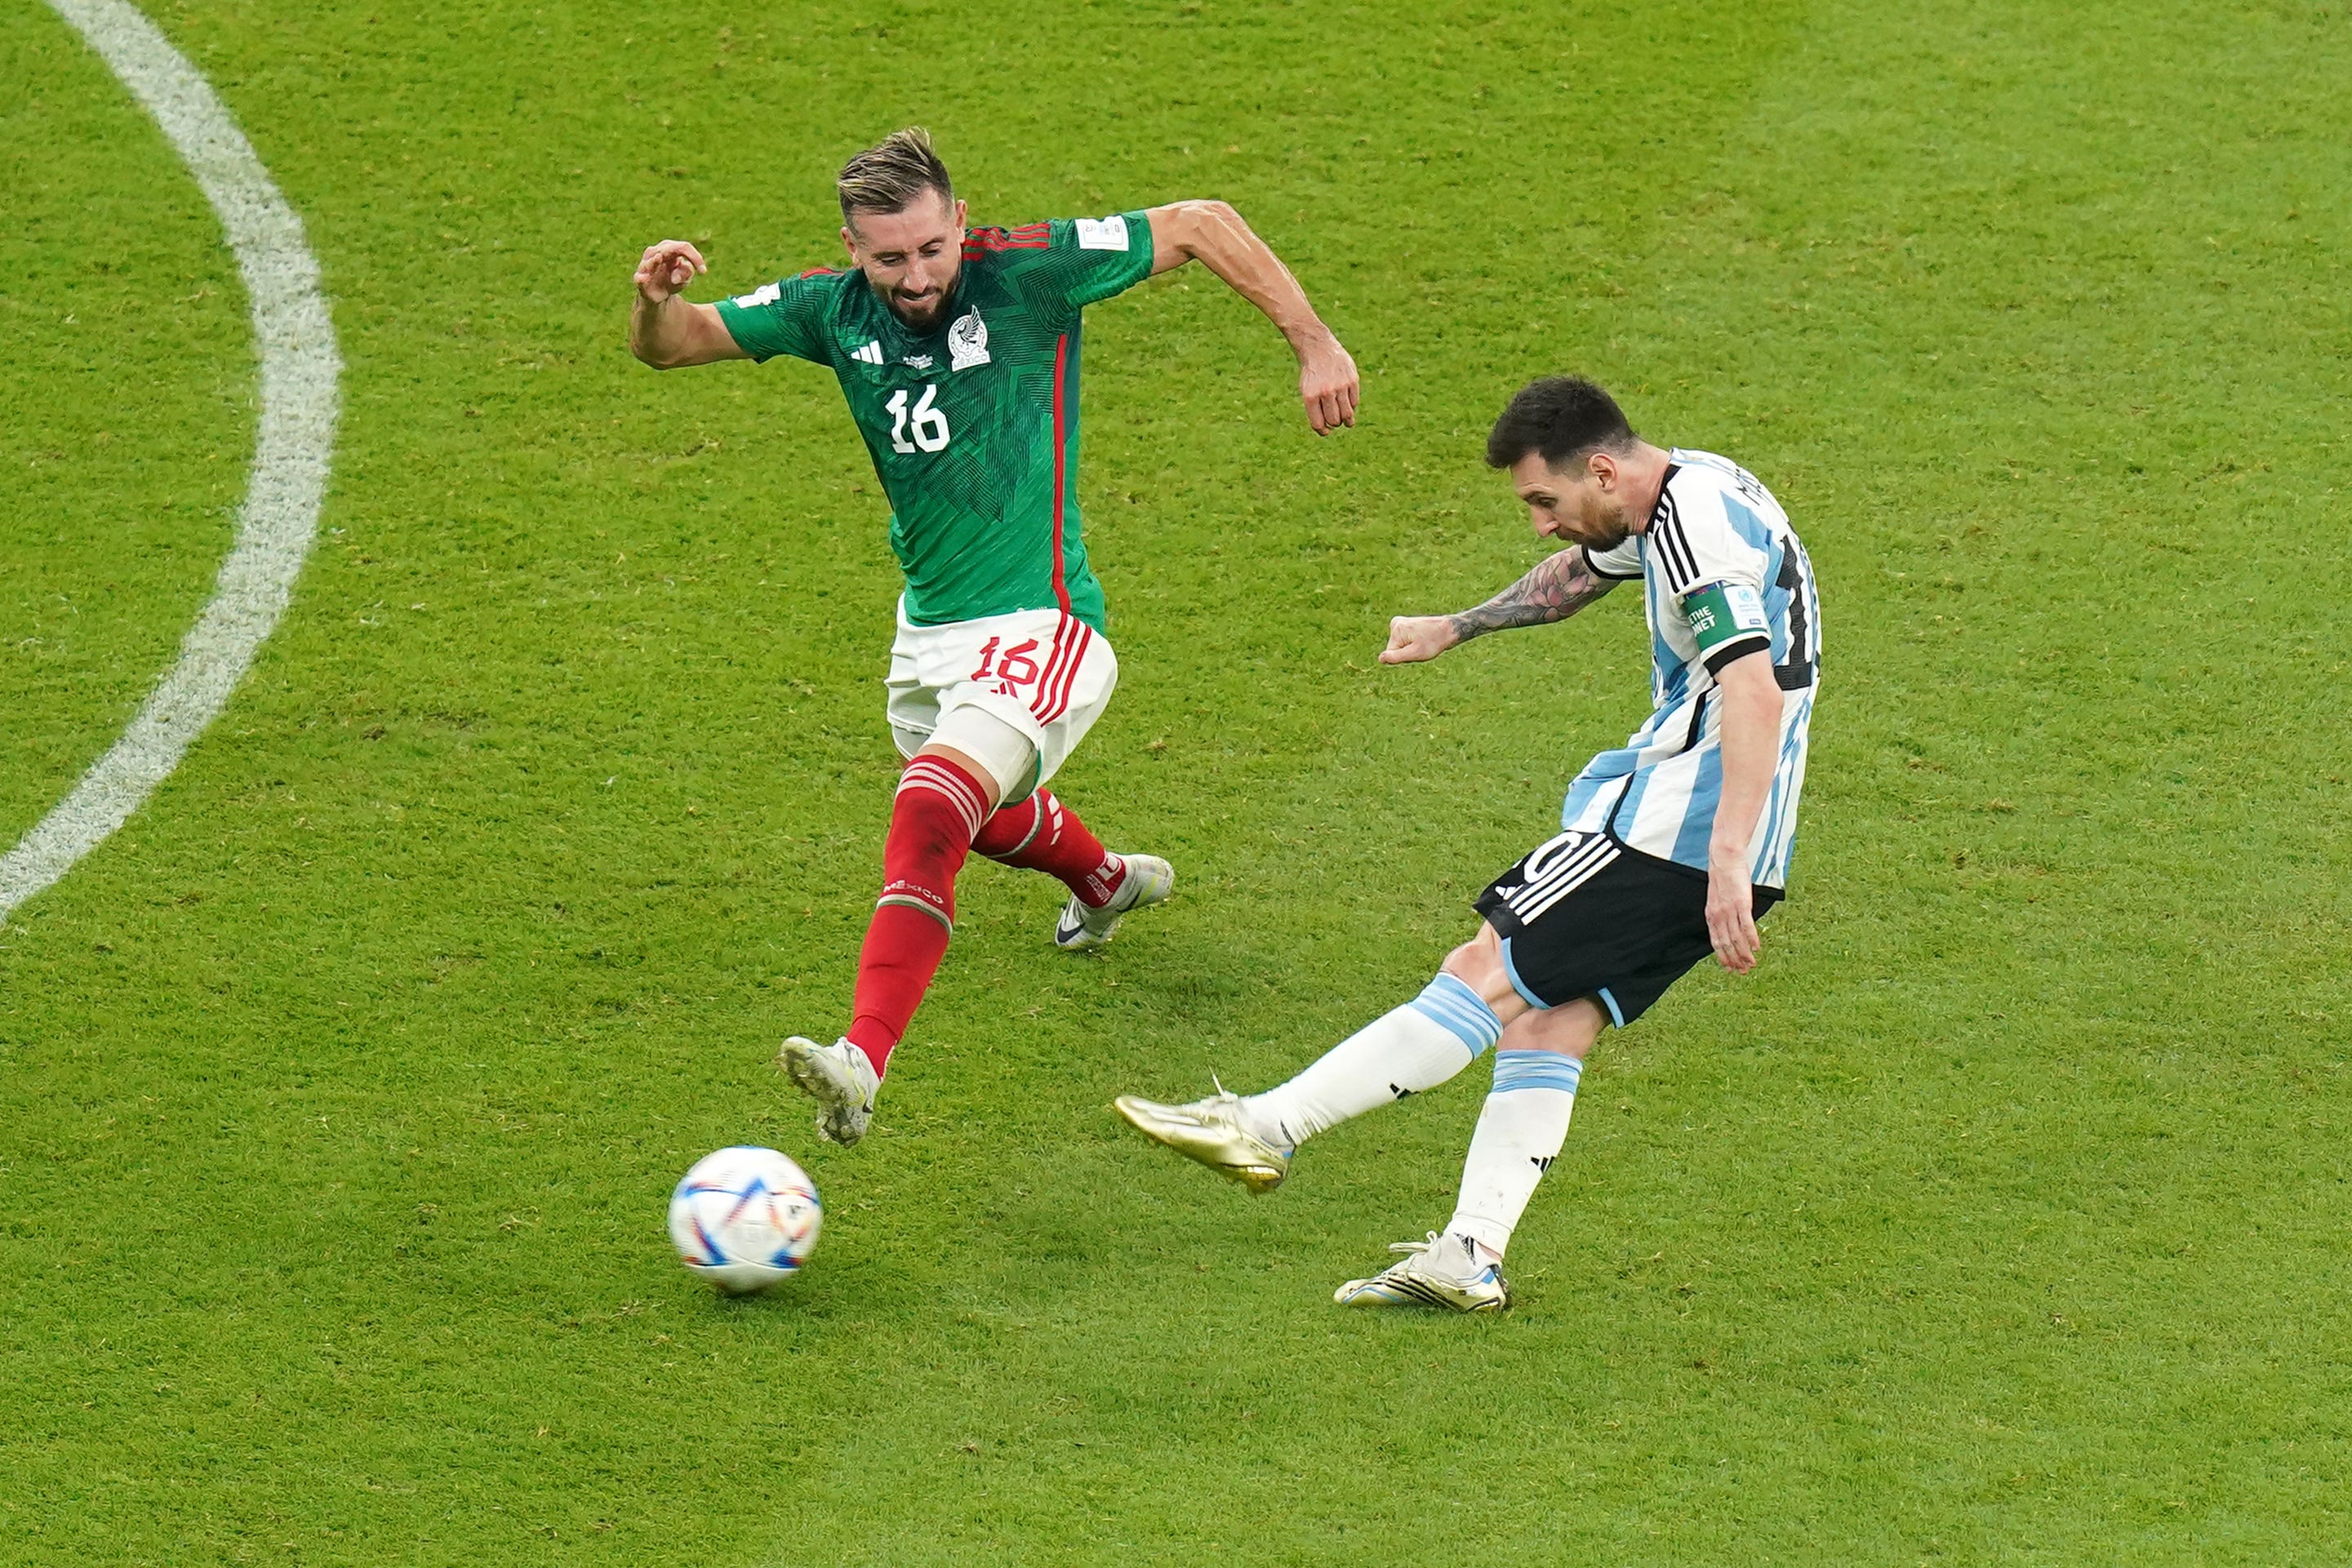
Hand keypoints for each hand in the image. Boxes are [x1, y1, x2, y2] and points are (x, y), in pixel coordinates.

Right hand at [634, 240, 706, 303]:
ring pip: (651, 260)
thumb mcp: (685, 277)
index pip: (683, 247)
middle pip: (667, 249)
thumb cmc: (674, 279)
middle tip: (690, 271)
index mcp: (670, 249)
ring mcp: (646, 265)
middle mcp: (655, 253)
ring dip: (655, 261)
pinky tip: (643, 278)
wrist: (659, 295)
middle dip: (675, 257)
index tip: (704, 272)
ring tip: (659, 258)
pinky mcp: (640, 279)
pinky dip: (641, 278)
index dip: (695, 257)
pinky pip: (639, 278)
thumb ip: (686, 273)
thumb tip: (675, 277)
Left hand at [1297, 335, 1358, 435]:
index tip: (1326, 432)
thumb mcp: (1307, 391)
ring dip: (1346, 420)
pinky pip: (1355, 402)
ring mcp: (1340, 386)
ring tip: (1346, 420)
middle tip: (1335, 420)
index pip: (1319, 424)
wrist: (1319, 349)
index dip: (1323, 431)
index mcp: (1311, 396)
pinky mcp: (1352, 380)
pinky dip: (1351, 405)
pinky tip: (1347, 402)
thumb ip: (1316, 411)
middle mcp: (1326, 392)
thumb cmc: (1312, 374)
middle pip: (1334, 421)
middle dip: (1335, 423)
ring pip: (1347, 414)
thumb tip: (1328, 429)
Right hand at [1380, 615, 1458, 664]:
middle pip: (1395, 649)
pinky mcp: (1405, 625)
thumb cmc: (1434, 642)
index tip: (1417, 650)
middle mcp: (1395, 623)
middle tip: (1421, 647)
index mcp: (1396, 629)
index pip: (1392, 654)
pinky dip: (1413, 645)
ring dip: (1411, 649)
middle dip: (1407, 653)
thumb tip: (1380, 659)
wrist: (1449, 629)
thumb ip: (1396, 657)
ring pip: (1400, 646)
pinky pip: (1404, 642)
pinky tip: (1422, 640)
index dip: (1405, 657)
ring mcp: (1400, 623)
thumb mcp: (1415, 653)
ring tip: (1423, 643)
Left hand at [1705, 849, 1760, 973]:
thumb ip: (1721, 914)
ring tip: (1751, 964)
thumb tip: (1728, 926)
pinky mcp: (1742, 904)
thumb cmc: (1723, 878)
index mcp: (1711, 916)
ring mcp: (1730, 911)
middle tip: (1743, 972)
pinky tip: (1757, 948)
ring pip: (1736, 938)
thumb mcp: (1717, 899)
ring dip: (1744, 953)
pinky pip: (1747, 925)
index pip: (1716, 942)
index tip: (1729, 969)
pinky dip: (1751, 938)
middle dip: (1734, 960)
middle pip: (1726, 944)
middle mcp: (1718, 916)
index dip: (1723, 957)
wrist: (1725, 860)